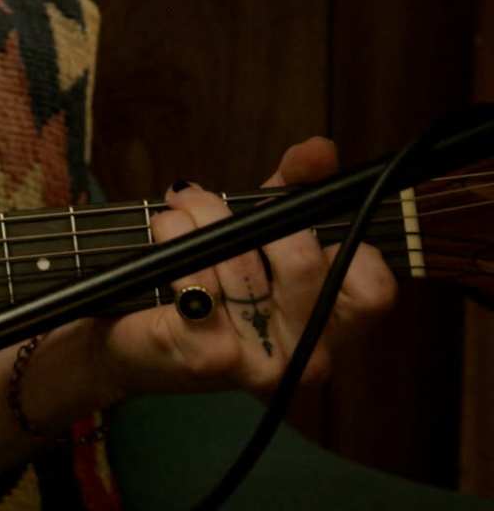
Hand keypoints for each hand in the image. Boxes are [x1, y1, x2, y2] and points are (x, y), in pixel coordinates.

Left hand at [101, 137, 397, 397]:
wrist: (136, 347)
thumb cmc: (211, 287)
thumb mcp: (259, 232)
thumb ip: (294, 189)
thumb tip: (320, 149)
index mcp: (334, 324)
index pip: (375, 289)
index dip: (346, 246)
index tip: (299, 221)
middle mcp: (309, 353)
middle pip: (305, 263)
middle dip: (253, 215)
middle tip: (205, 198)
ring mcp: (261, 361)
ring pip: (243, 263)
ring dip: (201, 217)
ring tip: (179, 206)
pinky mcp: (209, 357)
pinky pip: (198, 281)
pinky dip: (175, 239)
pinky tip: (164, 232)